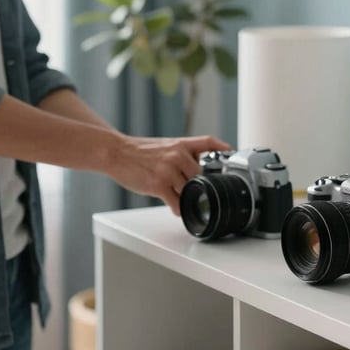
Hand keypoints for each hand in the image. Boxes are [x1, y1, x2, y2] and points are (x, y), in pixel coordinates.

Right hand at [107, 133, 230, 214]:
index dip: (223, 147)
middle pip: (200, 175)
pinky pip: (176, 202)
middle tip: (189, 188)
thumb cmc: (139, 151)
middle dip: (197, 184)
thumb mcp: (165, 145)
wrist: (117, 153)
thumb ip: (182, 154)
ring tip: (176, 196)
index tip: (232, 153)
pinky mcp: (159, 185)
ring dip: (185, 197)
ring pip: (189, 190)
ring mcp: (169, 170)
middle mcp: (178, 155)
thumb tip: (195, 168)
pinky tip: (174, 206)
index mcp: (181, 144)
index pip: (208, 142)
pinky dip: (177, 208)